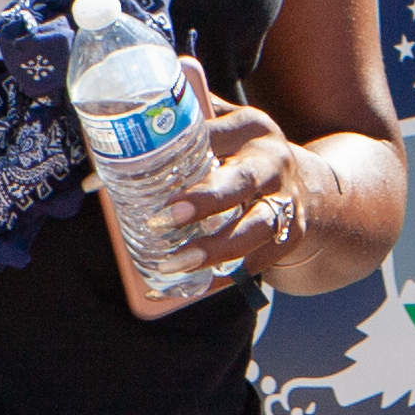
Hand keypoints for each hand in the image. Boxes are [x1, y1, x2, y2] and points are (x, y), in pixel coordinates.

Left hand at [164, 66, 312, 274]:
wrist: (310, 187)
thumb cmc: (244, 156)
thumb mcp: (225, 128)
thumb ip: (183, 128)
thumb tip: (105, 152)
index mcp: (251, 128)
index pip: (215, 133)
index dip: (182, 148)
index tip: (146, 165)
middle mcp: (273, 163)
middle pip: (241, 182)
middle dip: (204, 201)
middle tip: (163, 220)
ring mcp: (287, 201)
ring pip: (255, 227)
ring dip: (215, 249)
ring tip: (176, 264)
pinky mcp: (292, 235)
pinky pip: (259, 260)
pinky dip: (227, 277)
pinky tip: (197, 287)